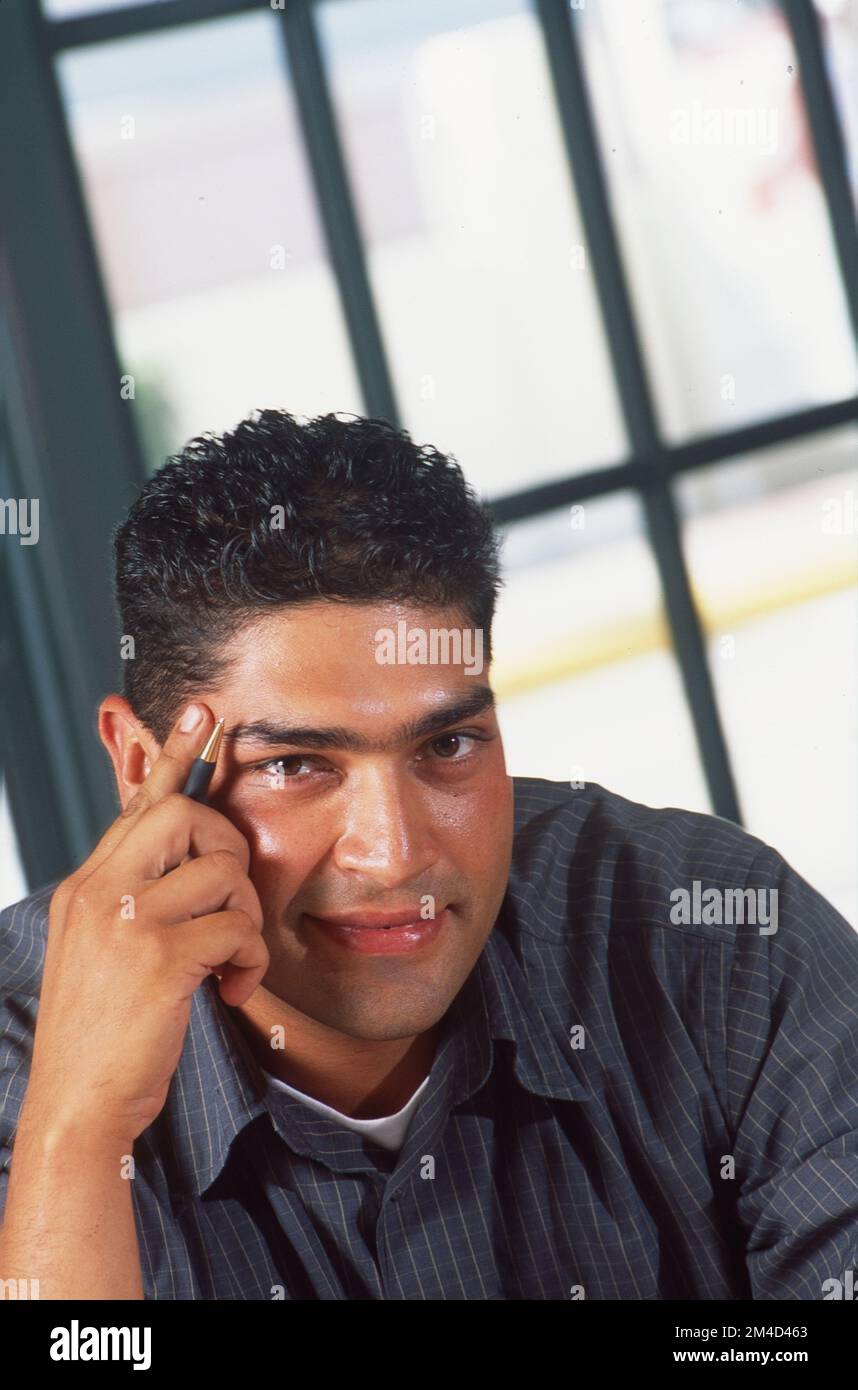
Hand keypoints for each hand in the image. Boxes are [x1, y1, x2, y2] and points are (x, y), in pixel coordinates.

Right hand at [23, 703, 268, 1146]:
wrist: (77, 1108)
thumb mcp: (105, 954)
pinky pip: (237, 926)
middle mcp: (99, 892)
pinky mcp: (159, 958)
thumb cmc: (105, 1035)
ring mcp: (125, 922)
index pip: (136, 805)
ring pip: (222, 871)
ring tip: (233, 960)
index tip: (204, 712)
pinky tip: (234, 990)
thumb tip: (192, 869)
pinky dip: (250, 959)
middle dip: (229, 847)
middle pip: (184, 814)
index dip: (175, 755)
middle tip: (233, 899)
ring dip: (246, 917)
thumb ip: (137, 903)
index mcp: (86, 888)